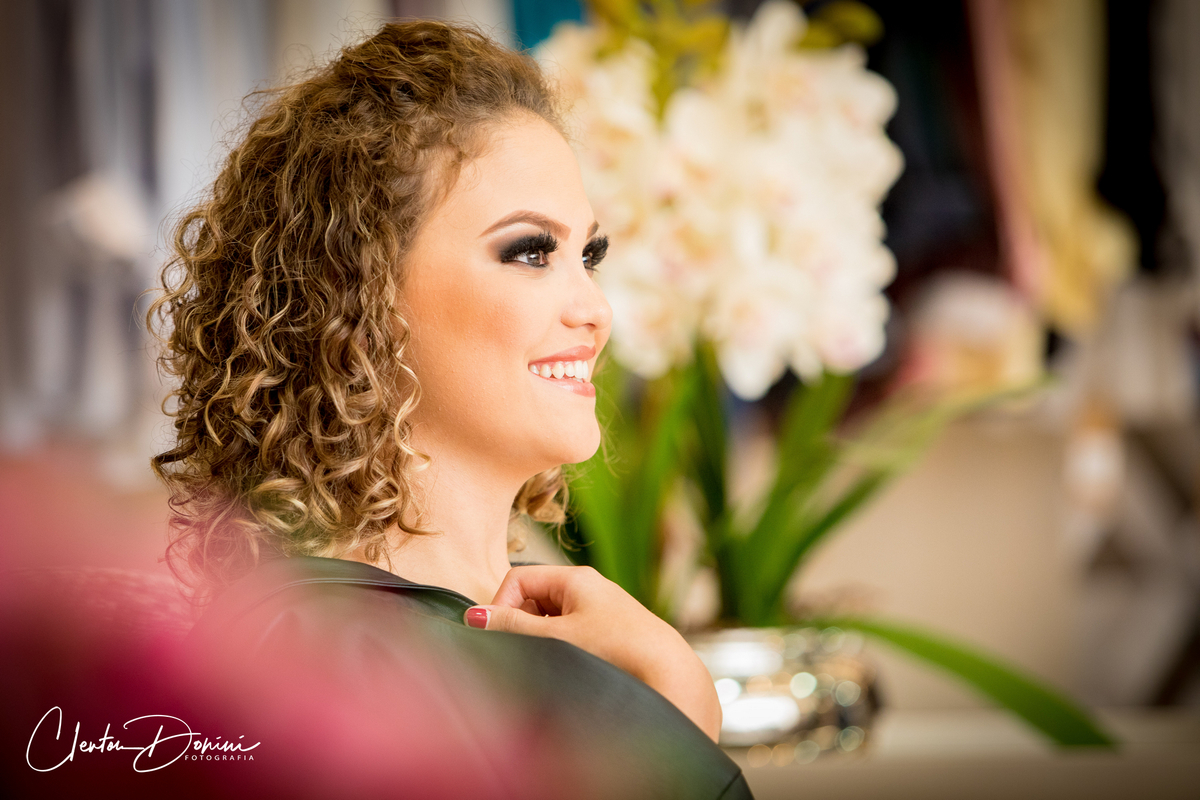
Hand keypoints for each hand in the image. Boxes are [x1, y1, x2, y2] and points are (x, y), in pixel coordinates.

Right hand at [464, 565, 720, 742]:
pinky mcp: (610, 638)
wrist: (671, 677)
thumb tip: (473, 616)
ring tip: (555, 664)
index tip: (498, 635)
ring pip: (551, 624)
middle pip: (533, 601)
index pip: (518, 580)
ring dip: (542, 643)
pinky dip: (562, 653)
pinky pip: (571, 639)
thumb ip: (512, 626)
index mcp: (576, 579)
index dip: (501, 606)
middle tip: (526, 653)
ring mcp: (601, 615)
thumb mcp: (557, 637)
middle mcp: (589, 591)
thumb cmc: (618, 650)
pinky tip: (573, 671)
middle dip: (522, 627)